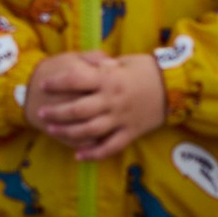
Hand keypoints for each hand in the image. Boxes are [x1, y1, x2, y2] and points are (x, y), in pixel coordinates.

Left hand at [26, 49, 165, 157]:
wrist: (176, 87)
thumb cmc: (148, 69)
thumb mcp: (124, 61)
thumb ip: (103, 66)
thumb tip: (85, 65)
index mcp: (109, 79)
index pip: (76, 80)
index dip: (57, 82)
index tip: (44, 84)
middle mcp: (112, 100)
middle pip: (77, 109)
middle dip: (56, 112)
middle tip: (41, 113)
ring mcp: (121, 118)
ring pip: (88, 130)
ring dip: (67, 132)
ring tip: (52, 131)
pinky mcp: (130, 132)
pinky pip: (109, 146)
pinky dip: (93, 153)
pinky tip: (79, 155)